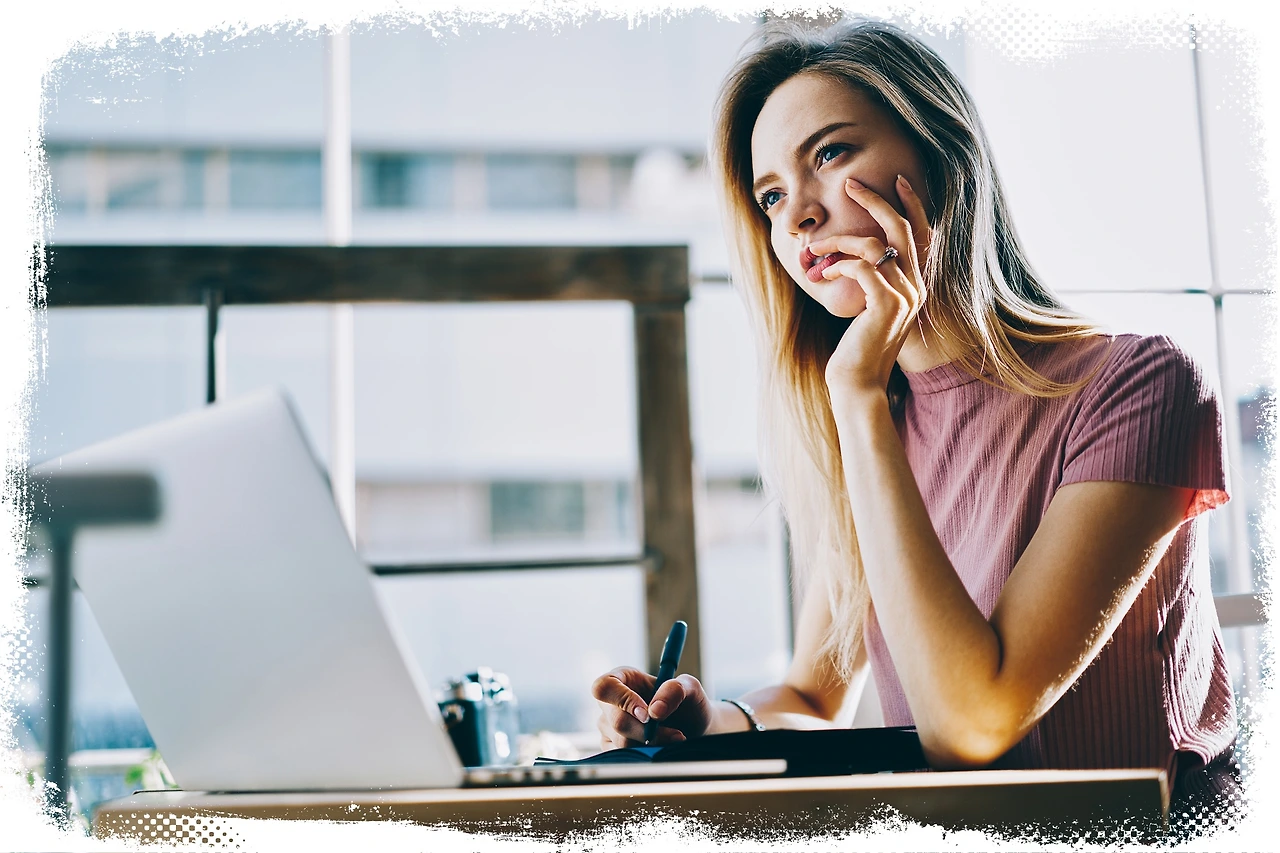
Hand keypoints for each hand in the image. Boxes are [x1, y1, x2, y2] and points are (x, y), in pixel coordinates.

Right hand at [590, 666, 712, 748]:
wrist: (694, 730)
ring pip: (622, 742)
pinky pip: (624, 757)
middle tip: (675, 734)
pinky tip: (661, 747)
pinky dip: (646, 755)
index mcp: (622, 678)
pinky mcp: (613, 747)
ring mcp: (609, 727)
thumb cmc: (688, 704)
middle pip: (616, 720)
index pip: (604, 687)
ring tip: (673, 739)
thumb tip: (654, 711)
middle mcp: (611, 702)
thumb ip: (675, 690)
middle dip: (647, 731)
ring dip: (652, 744)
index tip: (648, 714)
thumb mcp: (689, 687)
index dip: (623, 700)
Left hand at [809, 175, 931, 396]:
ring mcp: (905, 296)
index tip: (895, 180)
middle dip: (874, 200)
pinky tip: (823, 275)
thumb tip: (855, 255)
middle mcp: (916, 287)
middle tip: (851, 184)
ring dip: (838, 241)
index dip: (911, 204)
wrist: (858, 384)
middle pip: (901, 228)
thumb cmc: (855, 348)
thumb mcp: (867, 308)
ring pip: (872, 245)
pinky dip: (838, 265)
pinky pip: (861, 267)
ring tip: (815, 250)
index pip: (921, 234)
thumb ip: (871, 282)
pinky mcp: (886, 304)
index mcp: (915, 285)